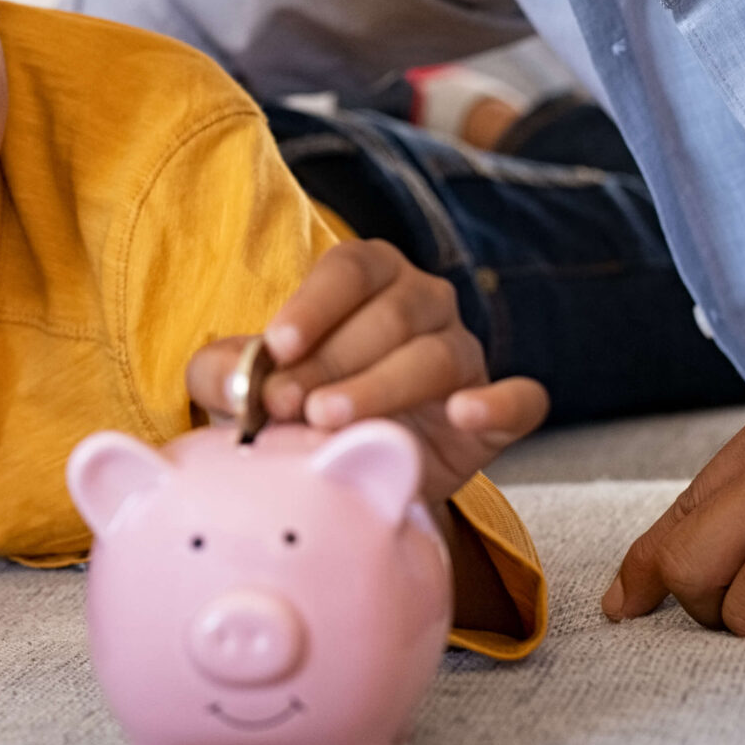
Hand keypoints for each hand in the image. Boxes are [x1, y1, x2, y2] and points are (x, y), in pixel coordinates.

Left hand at [188, 238, 547, 507]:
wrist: (350, 474)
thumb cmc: (294, 411)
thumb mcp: (246, 389)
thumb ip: (225, 373)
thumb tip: (235, 383)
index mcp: (369, 277)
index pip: (350, 269)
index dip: (314, 305)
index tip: (277, 348)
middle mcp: (424, 304)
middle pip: (389, 314)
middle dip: (333, 360)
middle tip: (288, 405)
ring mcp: (465, 354)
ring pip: (437, 356)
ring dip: (382, 387)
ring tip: (331, 421)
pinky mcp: (499, 412)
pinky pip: (519, 398)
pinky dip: (497, 403)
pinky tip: (464, 415)